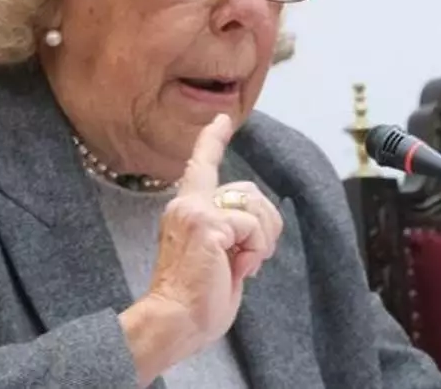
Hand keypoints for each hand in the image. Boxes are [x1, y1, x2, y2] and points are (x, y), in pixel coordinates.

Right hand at [118, 114, 283, 384]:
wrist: (175, 322)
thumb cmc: (195, 301)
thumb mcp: (216, 257)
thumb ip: (228, 233)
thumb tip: (252, 230)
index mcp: (185, 211)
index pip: (200, 166)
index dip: (213, 140)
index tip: (222, 119)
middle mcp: (186, 205)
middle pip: (249, 192)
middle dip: (266, 225)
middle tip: (252, 259)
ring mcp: (196, 212)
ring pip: (255, 207)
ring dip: (262, 240)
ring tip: (242, 265)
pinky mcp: (209, 225)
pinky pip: (253, 228)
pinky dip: (257, 252)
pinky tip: (240, 269)